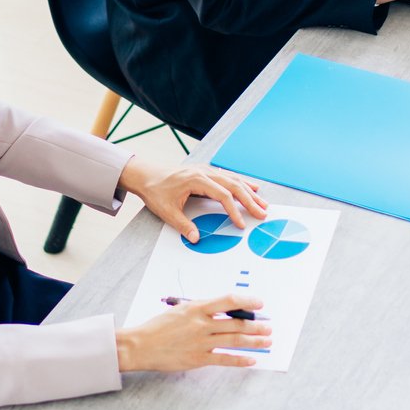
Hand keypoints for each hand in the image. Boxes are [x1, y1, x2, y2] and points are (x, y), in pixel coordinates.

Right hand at [116, 292, 270, 372]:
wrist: (140, 345)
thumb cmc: (158, 326)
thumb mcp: (180, 310)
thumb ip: (201, 310)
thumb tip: (224, 311)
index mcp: (197, 308)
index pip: (229, 300)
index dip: (248, 301)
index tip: (259, 303)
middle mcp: (201, 324)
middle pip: (236, 322)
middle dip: (256, 325)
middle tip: (269, 326)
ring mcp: (201, 342)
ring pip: (234, 340)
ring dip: (254, 341)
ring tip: (267, 341)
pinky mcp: (198, 359)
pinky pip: (224, 359)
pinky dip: (240, 360)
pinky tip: (252, 360)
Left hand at [119, 157, 268, 239]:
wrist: (146, 174)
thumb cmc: (156, 191)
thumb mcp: (166, 211)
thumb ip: (183, 225)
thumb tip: (196, 238)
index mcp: (197, 180)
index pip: (223, 195)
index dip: (234, 210)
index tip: (242, 224)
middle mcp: (205, 173)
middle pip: (234, 185)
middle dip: (250, 200)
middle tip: (263, 213)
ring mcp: (207, 171)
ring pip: (234, 180)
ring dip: (249, 192)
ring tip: (263, 203)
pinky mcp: (206, 172)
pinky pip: (229, 177)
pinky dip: (242, 183)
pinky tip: (252, 188)